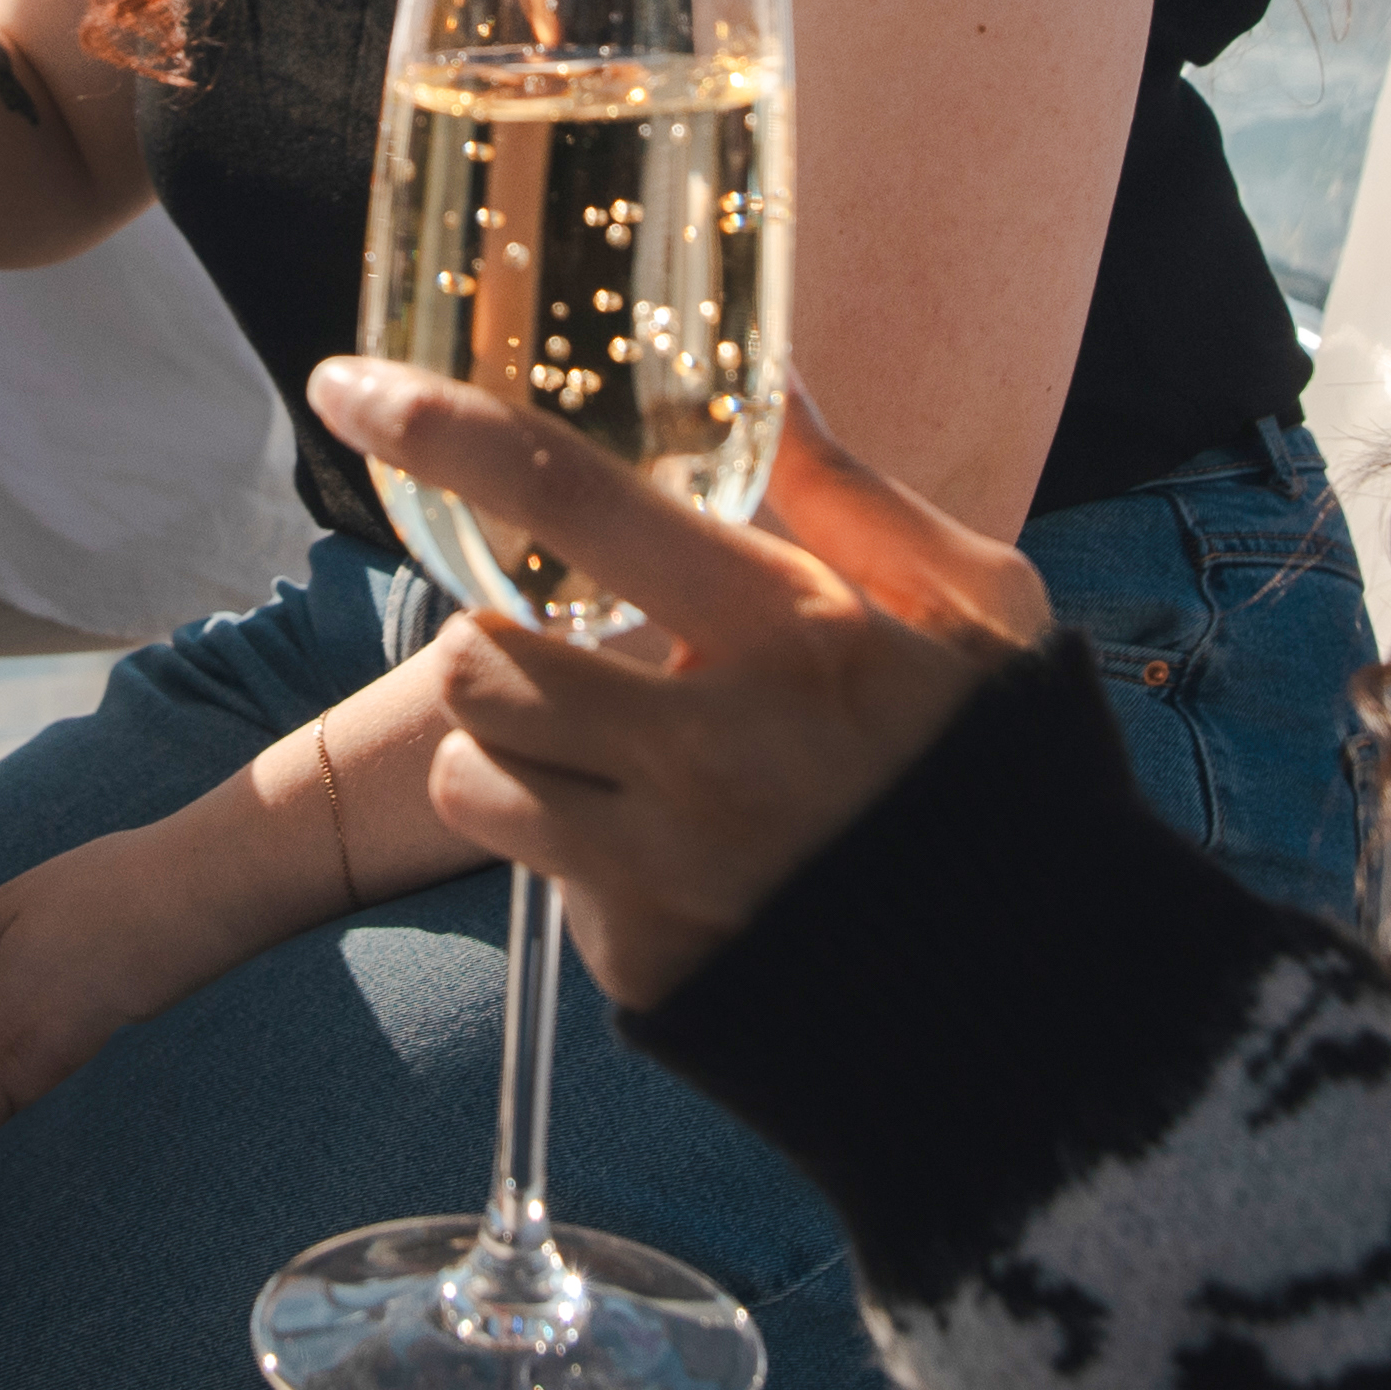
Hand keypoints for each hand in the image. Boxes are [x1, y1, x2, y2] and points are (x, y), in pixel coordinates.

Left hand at [0, 806, 310, 1178]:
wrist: (206, 895)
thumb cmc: (99, 897)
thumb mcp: (0, 910)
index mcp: (5, 1052)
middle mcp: (44, 1087)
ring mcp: (86, 1087)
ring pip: (25, 1141)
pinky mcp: (116, 1075)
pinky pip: (59, 1118)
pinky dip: (34, 1123)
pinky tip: (19, 1100)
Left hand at [327, 367, 1045, 1014]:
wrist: (1041, 1010)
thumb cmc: (1002, 776)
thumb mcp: (977, 612)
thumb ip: (858, 499)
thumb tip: (775, 379)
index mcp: (789, 631)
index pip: (568, 497)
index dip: (439, 429)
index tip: (348, 386)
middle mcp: (707, 748)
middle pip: (479, 660)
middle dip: (496, 648)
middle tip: (559, 660)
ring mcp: (665, 868)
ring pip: (474, 777)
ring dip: (511, 758)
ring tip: (608, 764)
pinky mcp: (640, 964)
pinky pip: (542, 883)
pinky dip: (582, 861)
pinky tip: (678, 865)